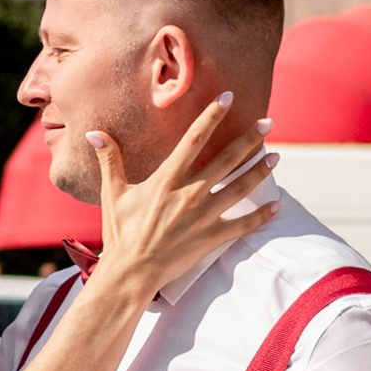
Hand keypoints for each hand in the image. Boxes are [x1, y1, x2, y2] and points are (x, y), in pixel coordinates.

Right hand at [90, 95, 277, 304]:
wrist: (131, 272)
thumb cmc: (121, 232)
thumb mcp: (114, 194)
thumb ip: (109, 160)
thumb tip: (94, 133)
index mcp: (167, 179)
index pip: (194, 139)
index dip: (212, 116)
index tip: (228, 98)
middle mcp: (189, 194)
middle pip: (227, 160)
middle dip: (250, 140)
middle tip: (268, 123)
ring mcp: (203, 217)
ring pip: (240, 188)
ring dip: (260, 171)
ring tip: (276, 157)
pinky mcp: (211, 238)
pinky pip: (243, 225)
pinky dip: (261, 216)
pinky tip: (277, 206)